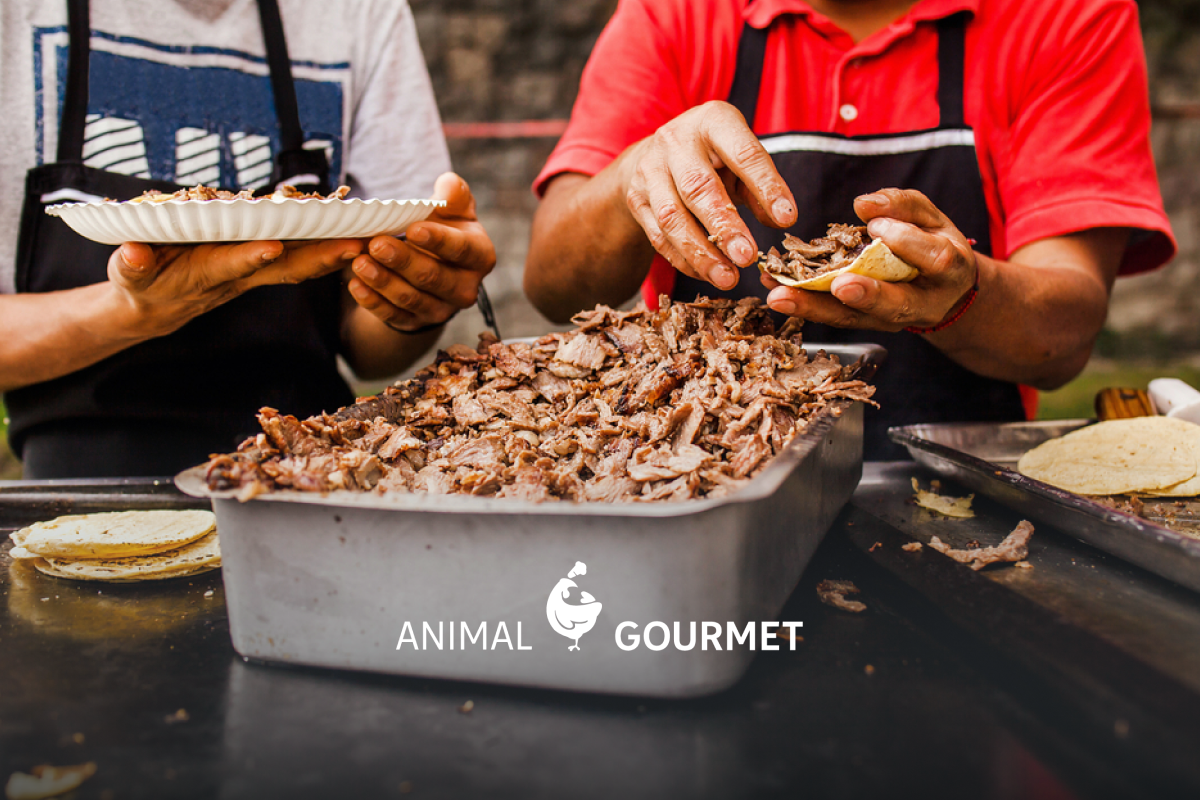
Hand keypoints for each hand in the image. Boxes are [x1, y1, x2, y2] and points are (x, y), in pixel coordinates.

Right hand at [108, 237, 362, 336]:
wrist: (157, 308)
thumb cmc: (140, 287)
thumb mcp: (130, 277)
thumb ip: (132, 265)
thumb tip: (131, 253)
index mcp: (205, 274)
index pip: (231, 266)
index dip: (249, 257)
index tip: (271, 247)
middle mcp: (238, 275)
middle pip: (284, 268)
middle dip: (318, 258)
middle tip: (353, 247)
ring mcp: (253, 273)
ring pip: (298, 263)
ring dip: (332, 254)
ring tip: (368, 240)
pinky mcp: (259, 267)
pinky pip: (298, 259)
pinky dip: (325, 250)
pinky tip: (353, 239)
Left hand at [347, 173, 495, 331]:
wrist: (433, 264)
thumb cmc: (444, 229)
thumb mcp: (453, 209)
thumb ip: (453, 194)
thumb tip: (447, 185)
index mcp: (480, 256)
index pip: (461, 250)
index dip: (438, 241)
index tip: (413, 229)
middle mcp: (465, 289)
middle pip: (433, 277)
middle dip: (403, 261)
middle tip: (376, 244)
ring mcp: (440, 310)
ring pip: (410, 298)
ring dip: (383, 281)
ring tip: (359, 262)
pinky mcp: (415, 322)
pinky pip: (393, 315)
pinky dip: (372, 302)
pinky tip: (355, 285)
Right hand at [620, 101, 796, 290]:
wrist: (655, 156)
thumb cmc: (711, 158)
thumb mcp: (739, 159)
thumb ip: (760, 187)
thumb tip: (781, 219)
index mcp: (713, 121)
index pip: (743, 154)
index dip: (766, 187)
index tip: (787, 220)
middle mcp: (676, 142)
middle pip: (698, 188)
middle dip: (724, 227)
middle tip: (748, 258)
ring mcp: (649, 171)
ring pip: (672, 218)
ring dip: (701, 253)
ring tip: (728, 278)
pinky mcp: (637, 200)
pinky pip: (658, 237)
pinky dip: (684, 260)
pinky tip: (707, 275)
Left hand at [763, 188, 978, 331]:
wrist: (943, 292)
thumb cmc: (934, 243)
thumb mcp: (930, 218)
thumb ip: (902, 205)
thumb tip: (863, 203)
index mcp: (949, 271)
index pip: (934, 258)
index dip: (907, 243)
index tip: (878, 227)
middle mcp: (923, 304)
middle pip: (895, 304)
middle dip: (866, 295)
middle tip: (838, 286)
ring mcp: (891, 320)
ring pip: (854, 319)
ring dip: (815, 308)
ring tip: (780, 296)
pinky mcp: (864, 324)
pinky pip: (834, 318)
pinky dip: (804, 306)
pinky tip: (776, 292)